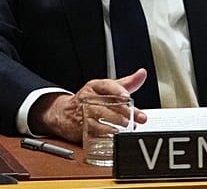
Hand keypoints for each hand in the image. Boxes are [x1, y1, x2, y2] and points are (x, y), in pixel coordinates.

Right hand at [28, 68, 149, 142]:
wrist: (65, 113)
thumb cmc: (91, 99)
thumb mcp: (108, 89)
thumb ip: (127, 83)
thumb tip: (142, 73)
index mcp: (95, 86)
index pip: (106, 85)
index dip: (117, 90)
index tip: (127, 97)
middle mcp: (88, 97)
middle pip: (106, 103)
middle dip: (123, 111)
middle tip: (136, 117)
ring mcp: (83, 112)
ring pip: (99, 116)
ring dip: (115, 121)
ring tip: (127, 125)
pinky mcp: (81, 126)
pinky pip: (93, 128)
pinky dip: (105, 132)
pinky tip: (115, 133)